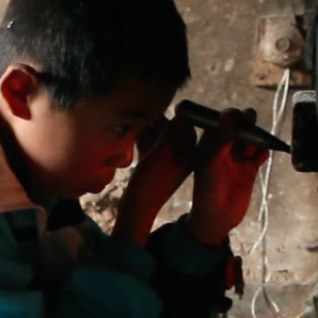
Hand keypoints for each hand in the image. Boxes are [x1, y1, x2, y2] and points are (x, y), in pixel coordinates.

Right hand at [113, 115, 195, 245]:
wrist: (135, 209)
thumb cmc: (149, 183)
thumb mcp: (161, 155)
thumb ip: (171, 134)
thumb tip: (181, 113)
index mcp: (188, 154)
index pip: (185, 125)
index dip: (172, 115)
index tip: (158, 108)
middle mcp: (179, 155)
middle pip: (170, 128)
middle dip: (157, 121)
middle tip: (142, 115)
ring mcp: (165, 159)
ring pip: (157, 135)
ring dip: (146, 128)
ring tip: (134, 124)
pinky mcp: (152, 163)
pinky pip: (148, 143)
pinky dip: (140, 138)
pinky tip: (130, 135)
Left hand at [185, 108, 269, 245]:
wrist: (218, 217)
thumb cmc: (209, 188)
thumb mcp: (213, 160)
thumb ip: (223, 136)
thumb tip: (231, 112)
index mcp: (209, 141)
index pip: (222, 119)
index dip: (231, 115)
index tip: (238, 116)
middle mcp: (224, 145)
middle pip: (240, 125)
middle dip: (247, 122)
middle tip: (251, 124)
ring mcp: (238, 156)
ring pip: (252, 137)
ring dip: (256, 138)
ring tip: (252, 148)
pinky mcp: (250, 167)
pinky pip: (261, 152)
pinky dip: (263, 151)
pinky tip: (259, 158)